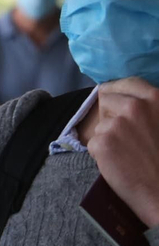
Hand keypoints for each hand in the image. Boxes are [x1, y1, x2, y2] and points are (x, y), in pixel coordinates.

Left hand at [86, 78, 158, 226]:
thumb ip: (150, 106)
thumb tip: (127, 97)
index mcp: (156, 97)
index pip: (125, 82)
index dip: (118, 93)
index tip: (117, 104)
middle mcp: (135, 106)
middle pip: (106, 99)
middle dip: (111, 114)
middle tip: (125, 135)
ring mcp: (116, 123)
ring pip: (99, 123)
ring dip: (107, 135)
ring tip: (126, 152)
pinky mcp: (101, 142)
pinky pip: (92, 142)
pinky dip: (101, 153)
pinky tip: (118, 162)